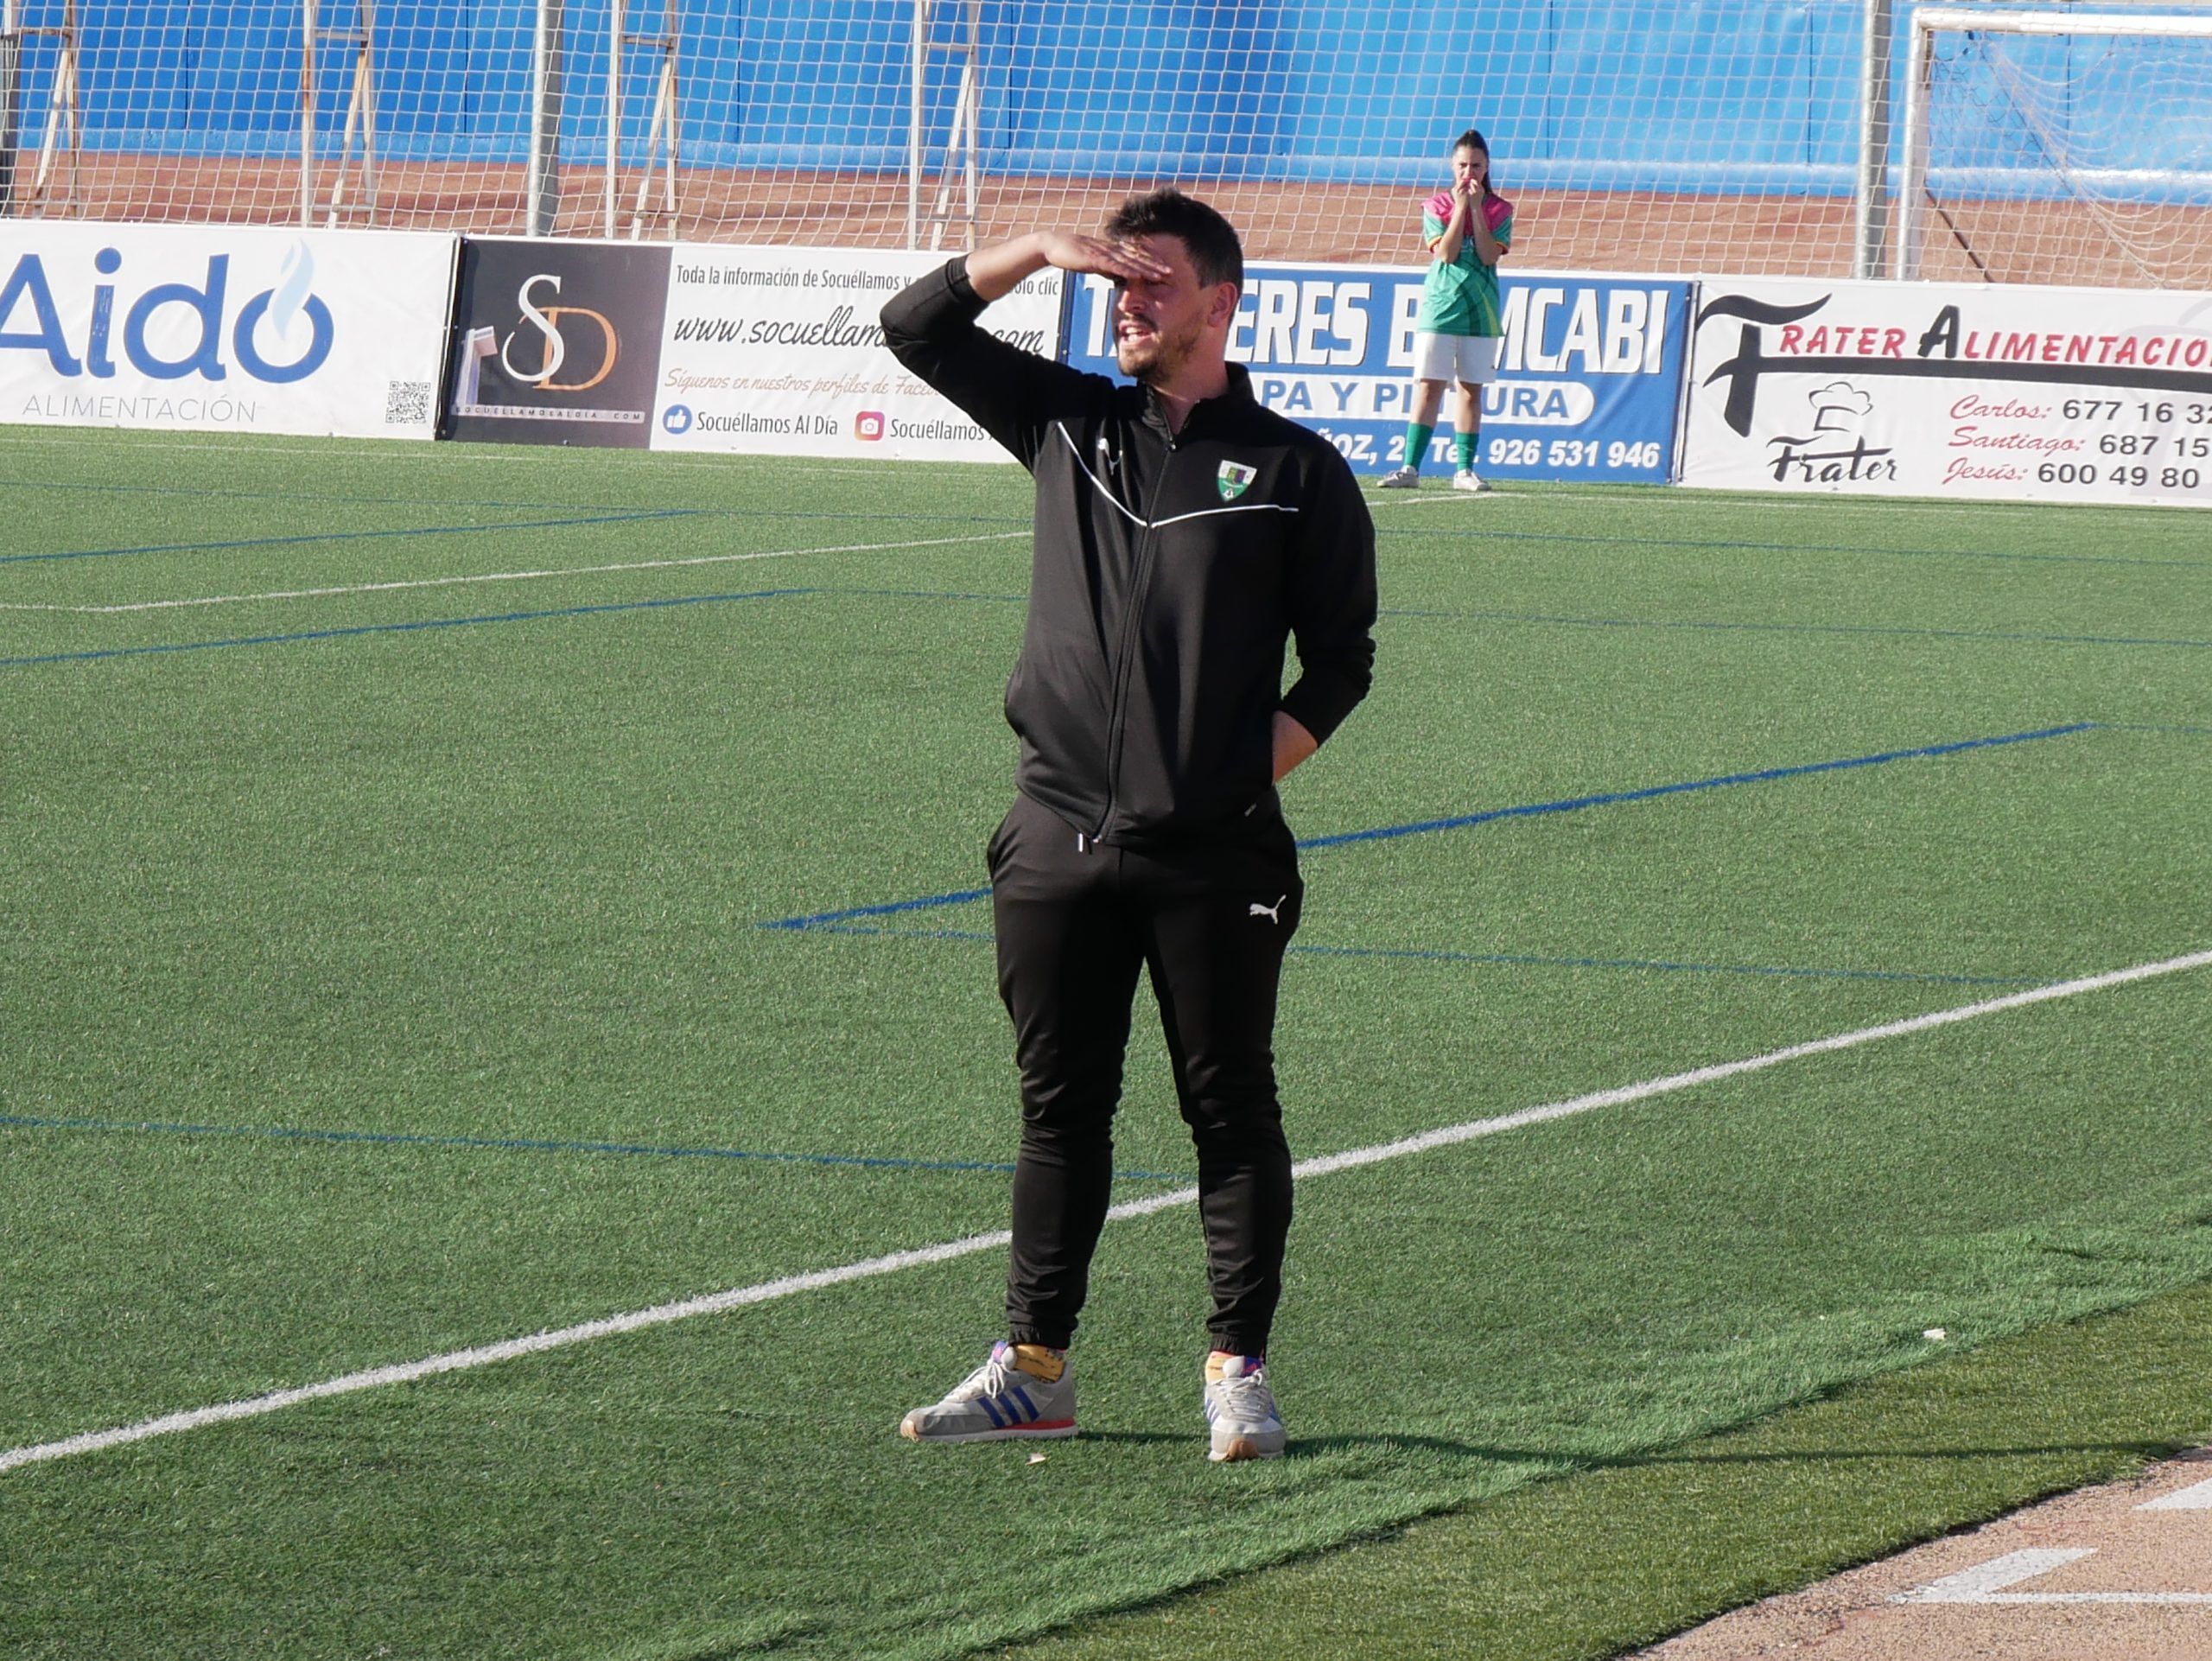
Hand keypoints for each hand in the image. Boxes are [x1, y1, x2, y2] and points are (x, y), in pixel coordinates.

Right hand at [1032, 232, 1172, 284]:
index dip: (1151, 261)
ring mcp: (1104, 253)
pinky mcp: (1094, 258)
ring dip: (1146, 269)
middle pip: (1137, 258)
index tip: (1164, 268)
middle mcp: (1111, 249)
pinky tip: (1137, 275)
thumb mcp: (1093, 263)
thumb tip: (1120, 277)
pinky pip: (1114, 265)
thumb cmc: (1071, 254)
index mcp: (1111, 250)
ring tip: (1161, 275)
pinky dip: (1126, 270)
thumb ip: (1107, 268)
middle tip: (1171, 272)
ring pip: (1130, 262)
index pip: (1135, 255)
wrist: (1052, 245)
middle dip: (1155, 265)